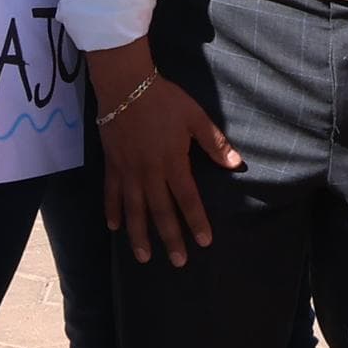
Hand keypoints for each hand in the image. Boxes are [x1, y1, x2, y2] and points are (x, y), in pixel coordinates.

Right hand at [92, 48, 239, 265]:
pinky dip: (112, 211)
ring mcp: (128, 170)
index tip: (204, 242)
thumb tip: (236, 164)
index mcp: (173, 162)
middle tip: (178, 262)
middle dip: (170, 238)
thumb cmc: (164, 100)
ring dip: (139, 235)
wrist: (126, 85)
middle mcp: (150, 172)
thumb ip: (214, 143)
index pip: (187, 199)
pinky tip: (114, 227)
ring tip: (144, 257)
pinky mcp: (112, 164)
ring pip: (134, 209)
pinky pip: (111, 193)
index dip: (196, 221)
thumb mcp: (195, 117)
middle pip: (161, 211)